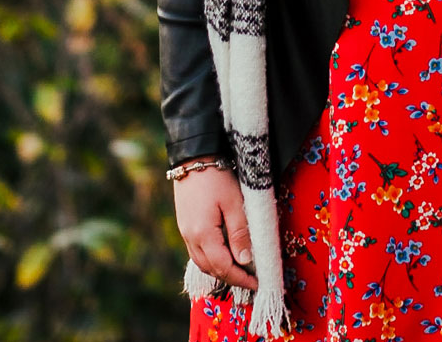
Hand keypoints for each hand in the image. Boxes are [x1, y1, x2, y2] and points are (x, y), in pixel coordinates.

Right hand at [174, 164, 256, 290]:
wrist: (193, 157)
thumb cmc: (216, 177)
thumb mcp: (234, 202)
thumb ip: (239, 233)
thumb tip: (244, 260)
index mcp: (202, 233)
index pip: (223, 266)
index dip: (240, 278)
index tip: (257, 284)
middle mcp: (190, 237)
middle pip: (211, 269)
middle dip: (231, 278)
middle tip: (251, 280)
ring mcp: (185, 232)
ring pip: (202, 263)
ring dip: (220, 270)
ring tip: (239, 271)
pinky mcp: (184, 226)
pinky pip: (197, 253)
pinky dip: (211, 260)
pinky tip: (224, 256)